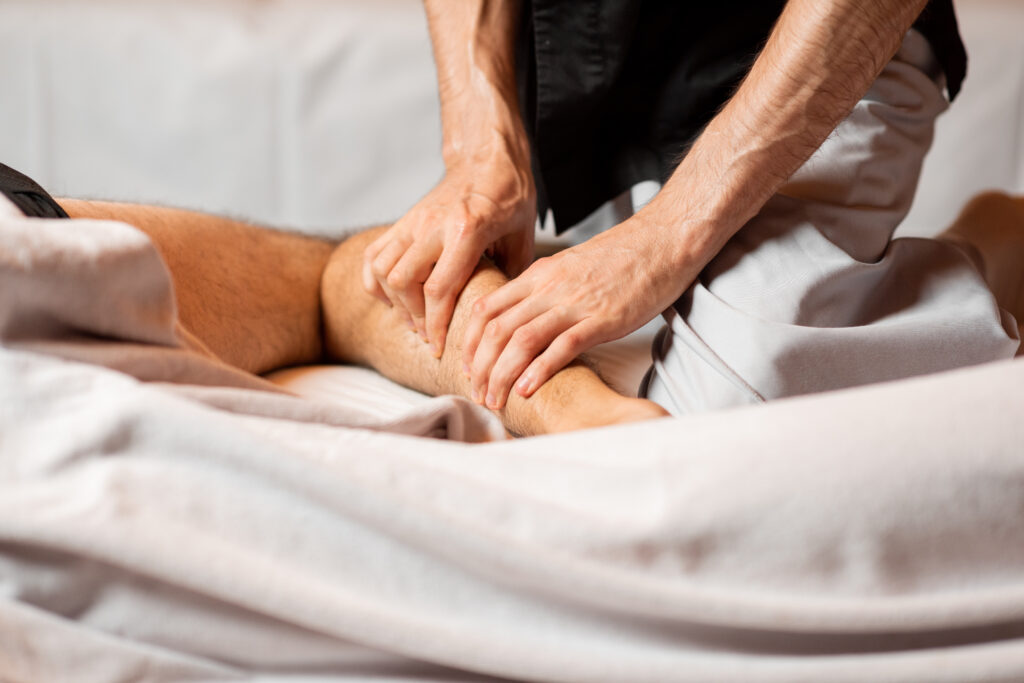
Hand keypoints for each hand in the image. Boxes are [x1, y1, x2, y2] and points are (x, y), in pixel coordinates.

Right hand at [362, 159, 534, 355]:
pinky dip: (377, 282)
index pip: (439, 288)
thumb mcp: (522, 237)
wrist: (487, 158)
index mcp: (467, 230)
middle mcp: (433, 225)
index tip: (438, 348)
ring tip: (414, 318)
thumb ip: (509, 276)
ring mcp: (413, 221)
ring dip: (395, 302)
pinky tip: (394, 297)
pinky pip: (374, 256)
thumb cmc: (510, 196)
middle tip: (428, 334)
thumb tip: (501, 317)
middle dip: (414, 317)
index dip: (435, 325)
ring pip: (383, 270)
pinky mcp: (402, 220)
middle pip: (404, 282)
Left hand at [462, 218, 691, 408]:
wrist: (662, 241)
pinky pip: (562, 347)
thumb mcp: (569, 268)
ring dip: (502, 375)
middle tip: (478, 393)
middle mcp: (548, 288)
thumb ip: (544, 291)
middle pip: (496, 329)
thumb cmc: (621, 259)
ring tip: (496, 399)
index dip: (470, 343)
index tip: (468, 368)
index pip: (486, 309)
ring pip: (521, 340)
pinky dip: (539, 371)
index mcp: (537, 276)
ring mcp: (574, 303)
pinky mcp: (602, 319)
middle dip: (480, 367)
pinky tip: (527, 390)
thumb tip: (524, 319)